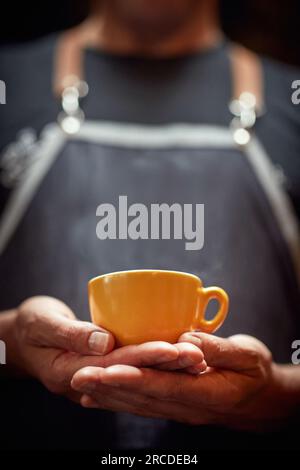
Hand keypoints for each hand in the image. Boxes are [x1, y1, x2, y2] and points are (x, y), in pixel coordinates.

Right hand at [10, 297, 205, 401]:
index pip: (115, 364)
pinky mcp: (103, 370)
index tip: (174, 349)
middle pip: (133, 373)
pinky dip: (154, 367)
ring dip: (168, 369)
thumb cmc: (30, 326)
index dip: (146, 356)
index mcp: (69, 371)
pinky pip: (131, 372)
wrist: (22, 339)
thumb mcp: (42, 323)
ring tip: (198, 361)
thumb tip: (104, 342)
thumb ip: (72, 334)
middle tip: (198, 356)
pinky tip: (177, 362)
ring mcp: (96, 378)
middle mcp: (87, 381)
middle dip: (167, 365)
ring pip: (137, 375)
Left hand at [72, 332, 294, 430]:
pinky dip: (118, 401)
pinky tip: (97, 397)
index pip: (164, 385)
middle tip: (78, 375)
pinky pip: (142, 404)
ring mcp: (179, 409)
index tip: (108, 370)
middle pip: (142, 398)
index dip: (134, 378)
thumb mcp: (248, 356)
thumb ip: (220, 349)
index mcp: (206, 392)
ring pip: (138, 404)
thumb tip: (188, 339)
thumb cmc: (256, 373)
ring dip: (108, 395)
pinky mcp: (175, 405)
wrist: (263, 402)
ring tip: (80, 385)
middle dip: (109, 387)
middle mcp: (187, 406)